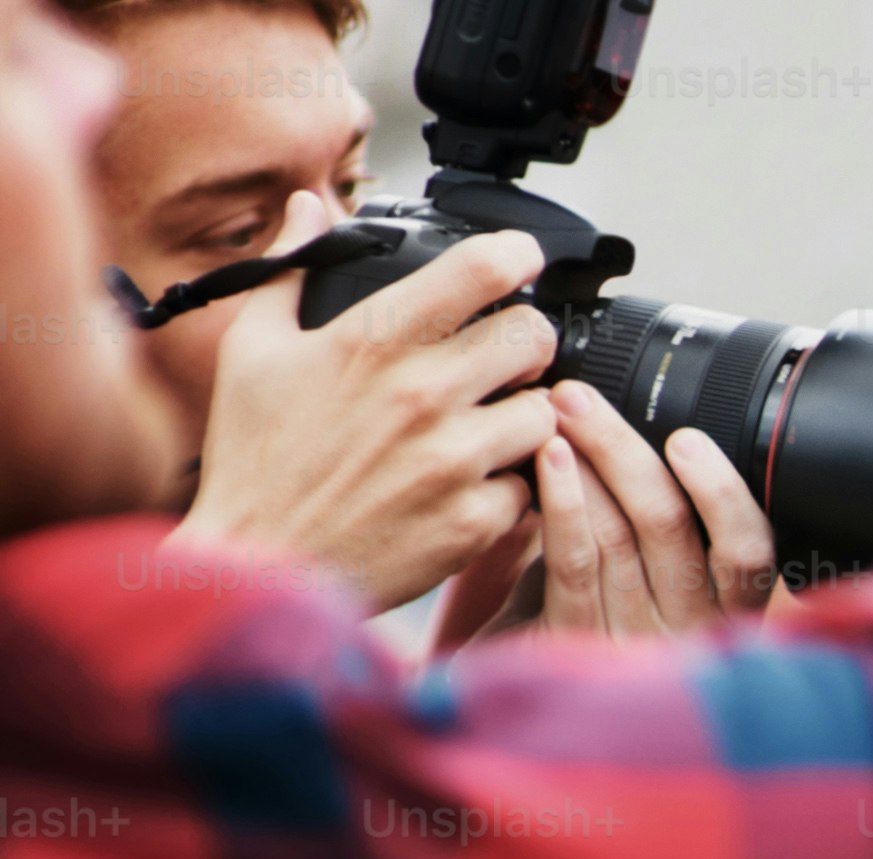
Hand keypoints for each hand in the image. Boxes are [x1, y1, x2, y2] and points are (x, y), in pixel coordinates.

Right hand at [174, 208, 558, 613]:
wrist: (261, 562)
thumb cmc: (256, 457)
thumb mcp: (253, 349)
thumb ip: (289, 270)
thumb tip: (308, 209)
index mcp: (372, 341)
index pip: (479, 270)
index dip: (517, 253)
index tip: (524, 257)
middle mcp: (422, 394)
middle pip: (534, 337)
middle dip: (526, 339)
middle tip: (506, 355)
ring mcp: (454, 461)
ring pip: (545, 412)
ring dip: (526, 413)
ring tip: (488, 422)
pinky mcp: (475, 521)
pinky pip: (532, 485)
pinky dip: (513, 482)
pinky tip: (476, 481)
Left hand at [518, 382, 778, 636]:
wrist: (521, 687)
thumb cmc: (579, 616)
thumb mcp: (631, 569)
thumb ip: (648, 520)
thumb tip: (635, 426)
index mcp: (721, 611)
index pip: (749, 553)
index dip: (725, 495)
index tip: (687, 437)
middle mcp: (687, 629)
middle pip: (673, 527)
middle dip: (626, 449)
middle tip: (582, 398)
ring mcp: (633, 639)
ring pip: (622, 535)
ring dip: (586, 462)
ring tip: (556, 414)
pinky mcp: (578, 641)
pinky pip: (577, 561)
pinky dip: (565, 501)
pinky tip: (551, 460)